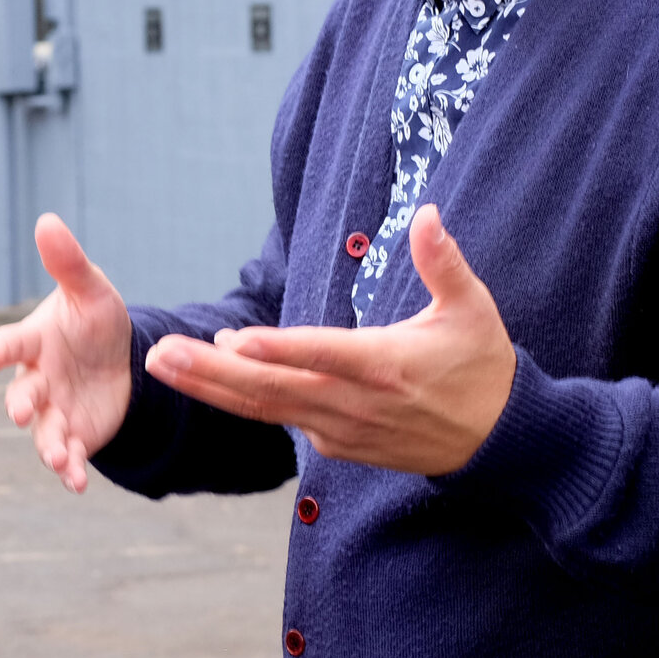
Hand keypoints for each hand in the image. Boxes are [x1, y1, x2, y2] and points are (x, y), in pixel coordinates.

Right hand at [0, 214, 133, 491]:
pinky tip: (76, 483)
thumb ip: (68, 263)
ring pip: (42, 432)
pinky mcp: (73, 435)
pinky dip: (69, 470)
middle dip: (20, 402)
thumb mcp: (91, 290)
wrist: (121, 361)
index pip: (10, 344)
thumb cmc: (95, 320)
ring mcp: (53, 411)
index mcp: (34, 341)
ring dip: (47, 445)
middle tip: (22, 409)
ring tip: (57, 459)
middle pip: (21, 393)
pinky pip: (68, 455)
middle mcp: (36, 379)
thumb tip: (47, 220)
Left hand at [142, 205, 514, 475]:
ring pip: (265, 408)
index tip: (232, 339)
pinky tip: (208, 373)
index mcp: (387, 365)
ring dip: (210, 386)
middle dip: (210, 373)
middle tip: (160, 354)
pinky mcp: (336, 443)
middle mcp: (356, 402)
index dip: (278, 349)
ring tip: (161, 364)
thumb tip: (428, 212)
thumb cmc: (483, 367)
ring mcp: (342, 428)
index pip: (323, 354)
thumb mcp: (473, 310)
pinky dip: (243, 398)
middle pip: (272, 388)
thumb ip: (444, 262)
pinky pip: (281, 418)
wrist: (499, 445)